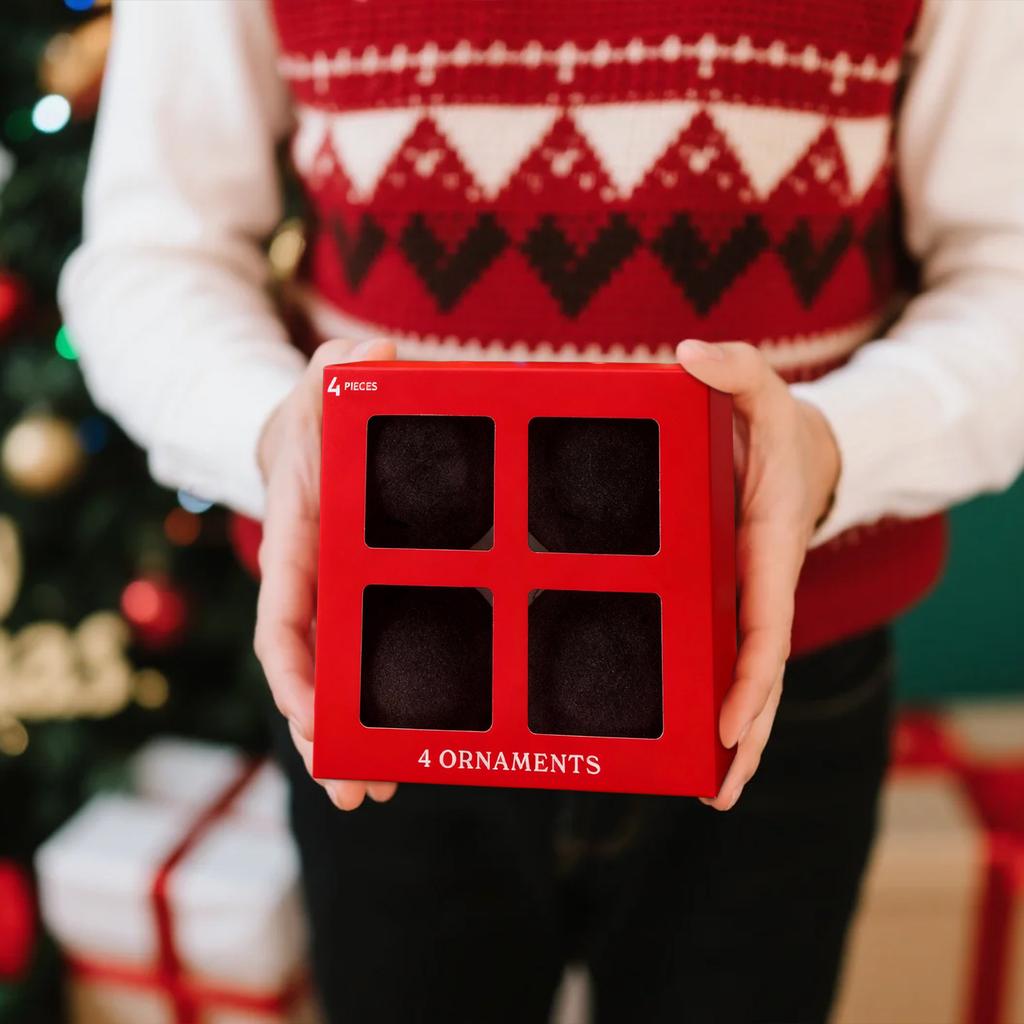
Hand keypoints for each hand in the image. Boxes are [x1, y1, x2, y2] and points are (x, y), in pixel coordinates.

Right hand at [255, 337, 397, 810]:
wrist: (317, 435)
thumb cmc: (315, 417)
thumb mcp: (323, 383)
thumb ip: (341, 369)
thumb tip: (375, 354)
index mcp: (297, 550)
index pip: (282, 625)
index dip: (295, 676)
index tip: (312, 722)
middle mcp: (317, 587)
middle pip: (314, 673)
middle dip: (328, 734)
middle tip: (356, 790)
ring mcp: (345, 599)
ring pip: (346, 678)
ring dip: (358, 734)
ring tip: (379, 788)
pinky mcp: (376, 600)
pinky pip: (381, 656)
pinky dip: (390, 698)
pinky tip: (417, 737)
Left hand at [676, 339, 839, 810]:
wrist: (794, 452)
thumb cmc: (773, 429)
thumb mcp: (758, 388)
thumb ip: (733, 367)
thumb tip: (690, 355)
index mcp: (766, 549)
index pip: (763, 623)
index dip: (750, 677)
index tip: (729, 725)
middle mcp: (760, 587)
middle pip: (758, 673)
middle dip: (746, 735)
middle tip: (720, 792)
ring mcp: (745, 600)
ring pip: (744, 678)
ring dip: (734, 736)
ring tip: (710, 791)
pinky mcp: (728, 602)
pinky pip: (724, 657)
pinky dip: (716, 699)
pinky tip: (692, 739)